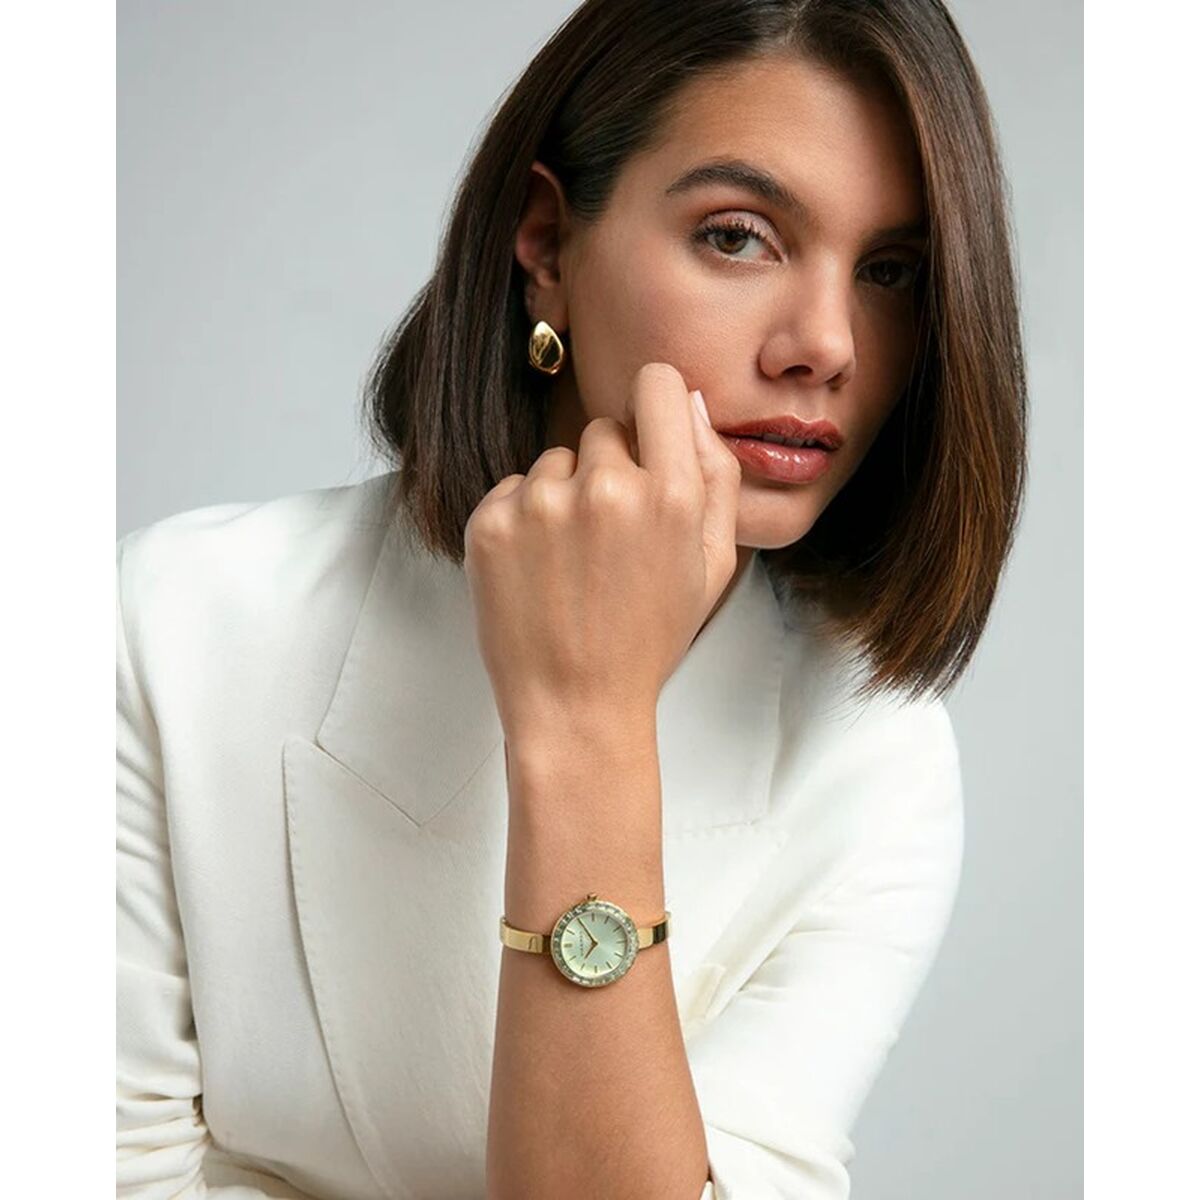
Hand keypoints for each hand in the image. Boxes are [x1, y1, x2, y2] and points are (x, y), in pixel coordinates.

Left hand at [462, 362, 742, 744]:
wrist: (575, 706)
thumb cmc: (649, 639)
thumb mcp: (712, 564)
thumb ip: (716, 475)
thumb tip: (692, 401)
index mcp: (671, 494)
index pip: (657, 384)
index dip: (655, 407)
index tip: (648, 435)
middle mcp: (606, 487)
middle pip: (604, 429)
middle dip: (611, 469)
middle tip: (611, 538)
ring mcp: (541, 504)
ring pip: (556, 461)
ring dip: (564, 496)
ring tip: (573, 563)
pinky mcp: (490, 522)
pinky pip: (513, 488)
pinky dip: (523, 521)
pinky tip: (540, 571)